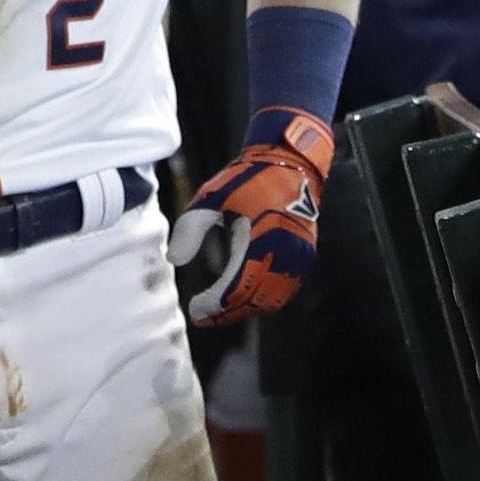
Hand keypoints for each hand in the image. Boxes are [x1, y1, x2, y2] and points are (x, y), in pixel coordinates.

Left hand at [166, 107, 332, 324]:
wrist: (291, 164)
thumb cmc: (248, 180)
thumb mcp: (210, 198)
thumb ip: (190, 229)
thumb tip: (174, 259)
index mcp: (259, 242)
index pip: (235, 288)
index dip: (214, 305)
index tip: (194, 310)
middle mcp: (283, 256)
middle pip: (253, 301)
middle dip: (227, 313)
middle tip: (203, 316)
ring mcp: (298, 259)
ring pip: (271, 301)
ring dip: (246, 308)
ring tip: (221, 310)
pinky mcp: (305, 257)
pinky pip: (285, 291)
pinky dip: (264, 300)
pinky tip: (246, 298)